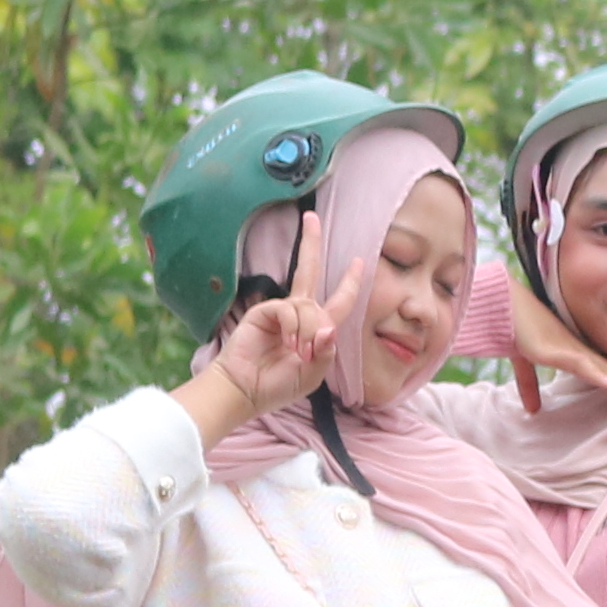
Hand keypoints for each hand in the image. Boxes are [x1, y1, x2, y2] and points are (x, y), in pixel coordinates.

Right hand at [178, 214, 345, 438]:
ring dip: (308, 333)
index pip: (338, 301)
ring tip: (299, 354)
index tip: (358, 260)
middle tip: (311, 216)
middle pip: (308, 270)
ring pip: (308, 307)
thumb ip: (327, 352)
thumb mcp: (314, 373)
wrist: (247, 390)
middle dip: (310, 243)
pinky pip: (290, 310)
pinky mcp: (265, 311)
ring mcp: (281, 311)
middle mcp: (299, 314)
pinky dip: (295, 329)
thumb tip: (330, 327)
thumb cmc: (279, 385)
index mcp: (316, 328)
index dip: (349, 282)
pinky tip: (289, 345)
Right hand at [503, 260, 606, 412]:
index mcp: (576, 355)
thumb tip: (531, 409)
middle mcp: (580, 352)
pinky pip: (581, 365)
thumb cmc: (516, 328)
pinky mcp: (556, 350)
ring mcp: (571, 351)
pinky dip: (598, 375)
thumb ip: (530, 384)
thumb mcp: (525, 362)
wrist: (500, 306)